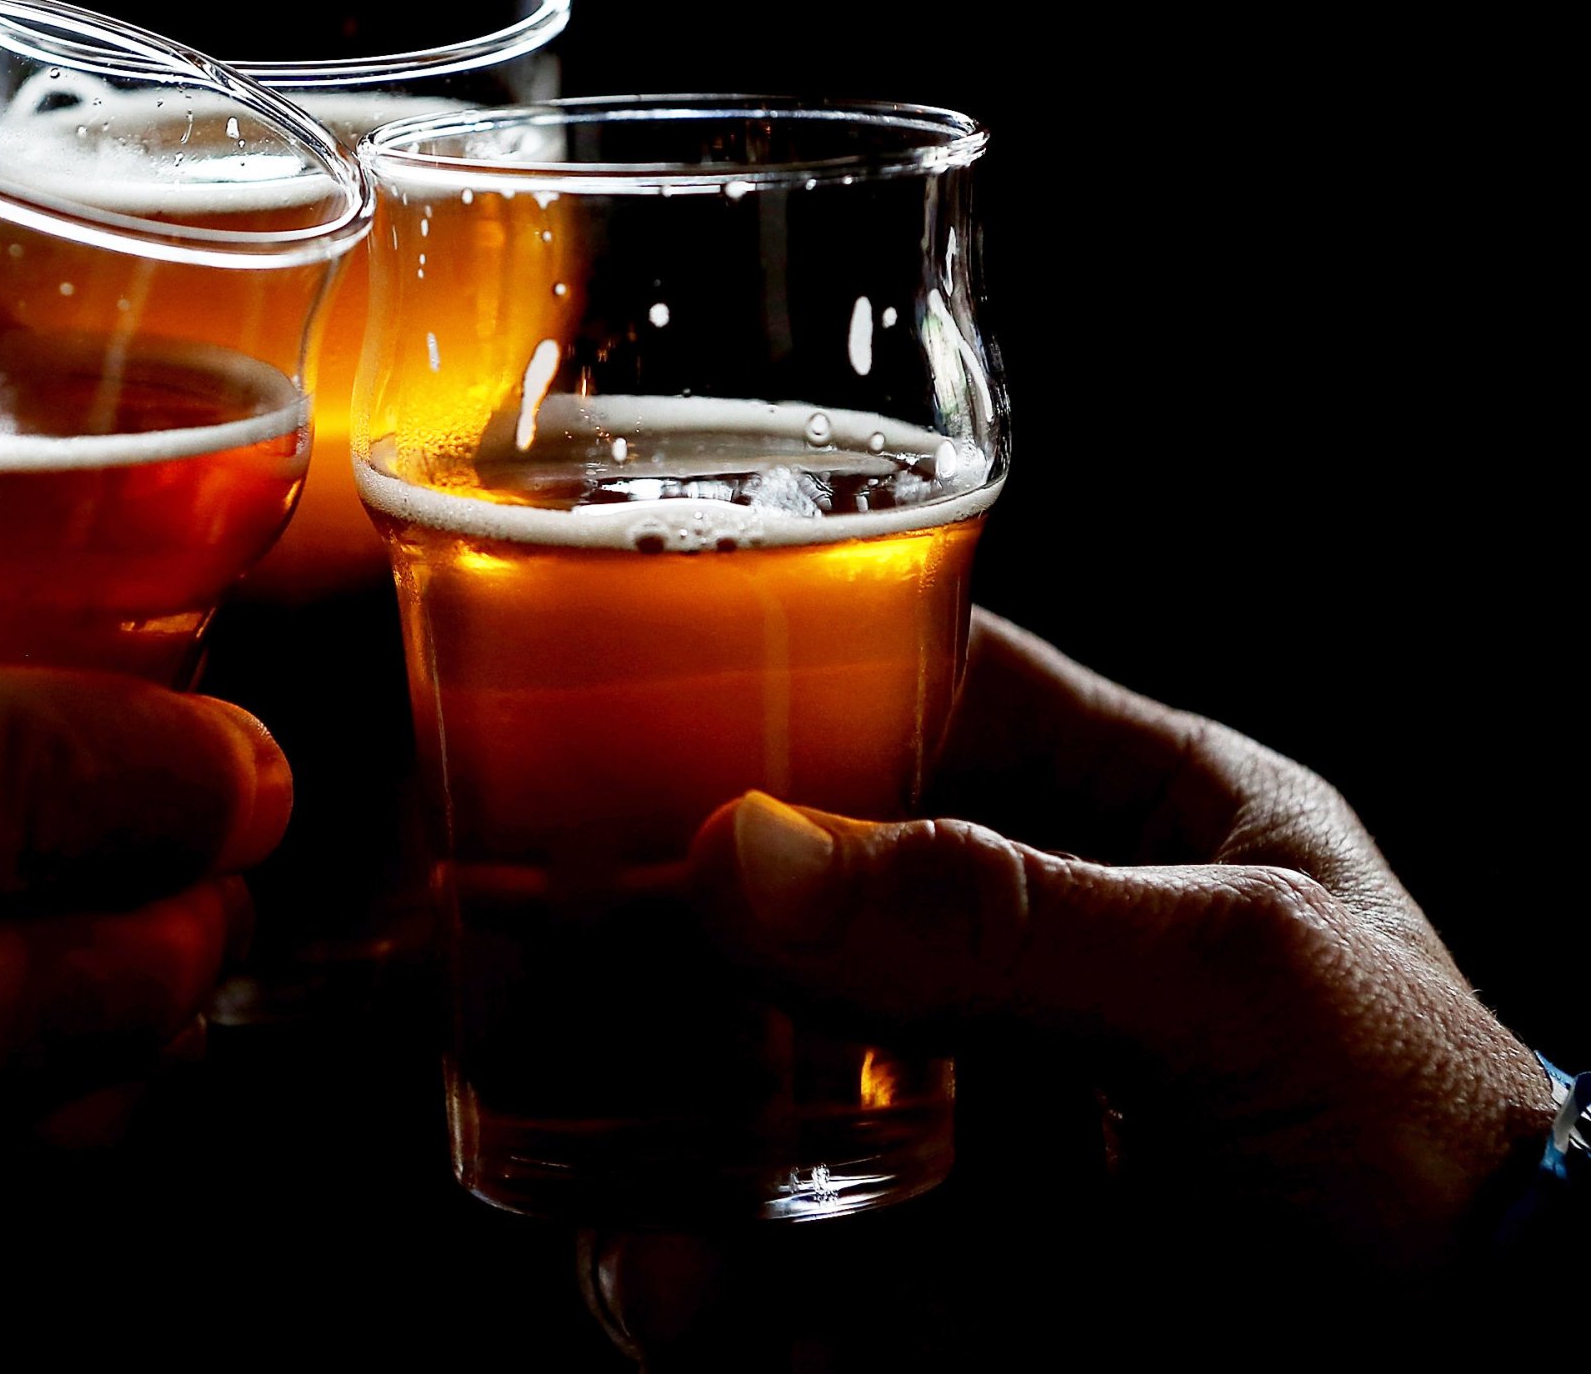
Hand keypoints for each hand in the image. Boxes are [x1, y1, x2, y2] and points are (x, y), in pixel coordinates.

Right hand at [590, 611, 1556, 1360]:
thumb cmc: (1448, 1152)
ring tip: (614, 1211)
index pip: (931, 692)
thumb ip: (994, 915)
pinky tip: (672, 1304)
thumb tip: (734, 856)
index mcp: (1135, 824)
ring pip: (764, 1089)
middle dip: (659, 932)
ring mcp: (999, 1124)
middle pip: (799, 900)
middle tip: (522, 950)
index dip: (781, 666)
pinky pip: (797, 1264)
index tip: (617, 670)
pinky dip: (714, 1288)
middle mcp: (1040, 959)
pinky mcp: (973, 1283)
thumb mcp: (1241, 986)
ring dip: (653, 1133)